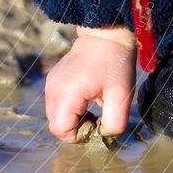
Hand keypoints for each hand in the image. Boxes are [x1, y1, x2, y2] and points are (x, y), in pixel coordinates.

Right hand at [45, 26, 136, 142]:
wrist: (105, 36)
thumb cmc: (115, 64)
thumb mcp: (122, 95)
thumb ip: (115, 122)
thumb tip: (106, 136)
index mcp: (67, 93)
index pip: (60, 129)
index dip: (78, 135)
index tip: (96, 125)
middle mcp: (53, 89)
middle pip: (55, 124)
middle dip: (75, 128)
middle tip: (96, 118)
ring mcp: (51, 83)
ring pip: (54, 115)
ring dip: (72, 119)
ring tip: (91, 108)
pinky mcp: (53, 80)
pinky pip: (56, 104)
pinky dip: (68, 109)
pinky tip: (85, 100)